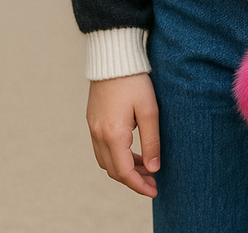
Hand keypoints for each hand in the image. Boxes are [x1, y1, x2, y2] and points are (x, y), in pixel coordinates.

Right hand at [86, 73, 159, 197]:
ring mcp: (93, 127)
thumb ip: (151, 141)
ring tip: (145, 166)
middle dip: (133, 179)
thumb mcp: (149, 110)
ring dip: (124, 168)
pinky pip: (101, 148)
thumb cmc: (134, 80)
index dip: (139, 185)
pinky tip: (131, 150)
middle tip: (153, 180)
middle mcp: (98, 134)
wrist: (113, 56)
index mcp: (113, 134)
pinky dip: (116, 156)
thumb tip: (154, 168)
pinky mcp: (92, 119)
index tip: (155, 190)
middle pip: (113, 170)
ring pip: (106, 161)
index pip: (124, 172)